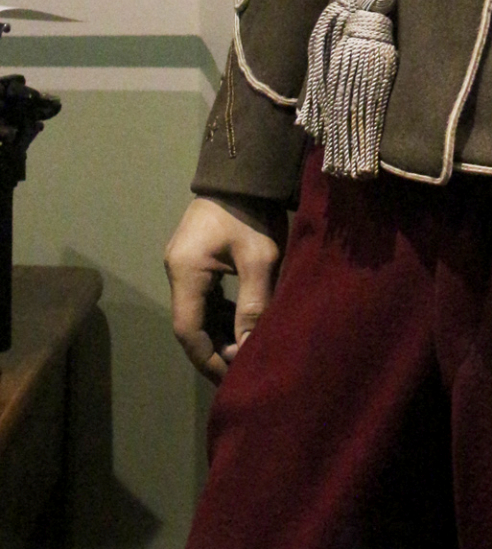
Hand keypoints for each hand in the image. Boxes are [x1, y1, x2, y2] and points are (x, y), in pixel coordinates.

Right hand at [165, 194, 287, 382]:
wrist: (246, 169)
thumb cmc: (253, 212)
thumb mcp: (259, 259)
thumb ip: (253, 305)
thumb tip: (249, 350)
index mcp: (185, 272)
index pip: (188, 331)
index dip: (209, 359)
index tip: (232, 378)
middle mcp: (176, 269)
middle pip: (189, 324)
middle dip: (214, 349)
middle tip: (242, 370)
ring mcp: (183, 262)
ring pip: (196, 311)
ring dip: (217, 332)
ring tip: (244, 351)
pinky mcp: (195, 256)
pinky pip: (203, 295)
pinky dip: (219, 313)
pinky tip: (240, 322)